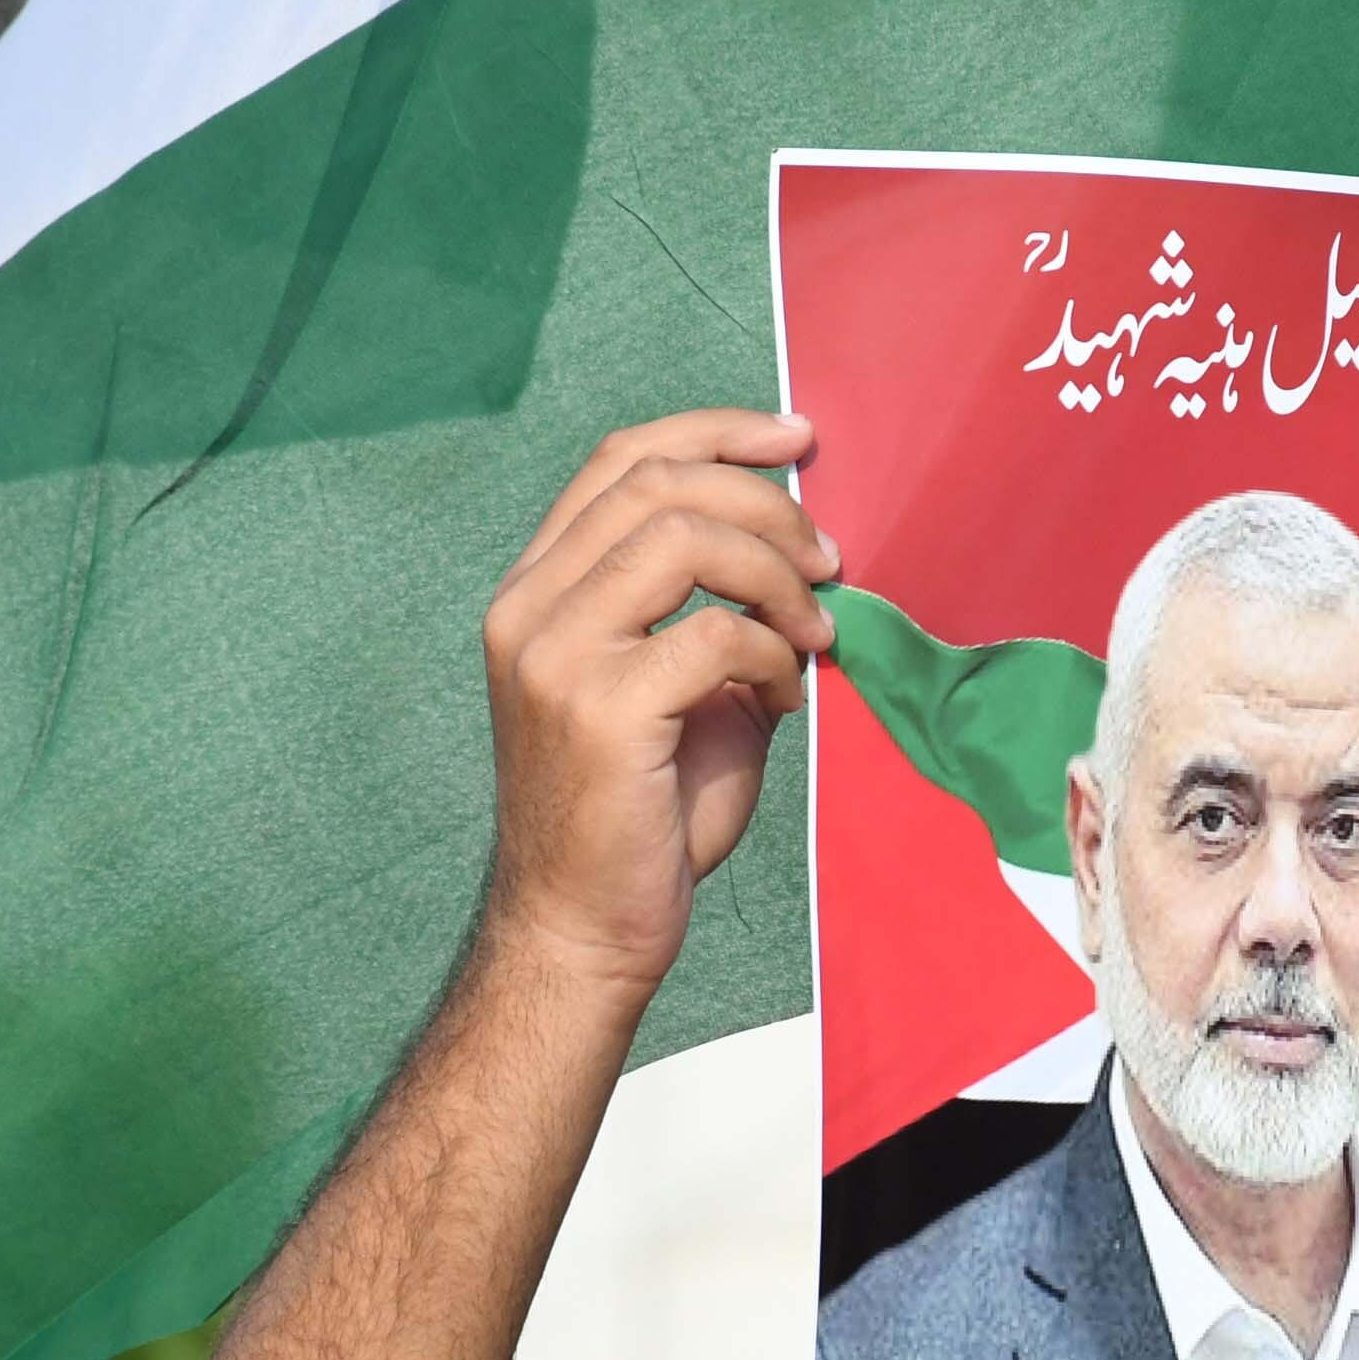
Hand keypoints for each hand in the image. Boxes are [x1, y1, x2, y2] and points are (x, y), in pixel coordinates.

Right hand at [476, 410, 836, 998]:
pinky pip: (714, 634)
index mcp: (538, 590)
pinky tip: (788, 698)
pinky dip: (773, 653)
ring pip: (683, 536)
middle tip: (830, 557)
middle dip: (766, 505)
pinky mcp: (599, 709)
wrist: (587, 927)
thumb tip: (804, 549)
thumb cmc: (645, 816)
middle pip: (657, 483)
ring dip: (776, 571)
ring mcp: (553, 655)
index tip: (796, 440)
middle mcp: (528, 608)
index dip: (715, 432)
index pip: (620, 461)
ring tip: (818, 626)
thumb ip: (717, 609)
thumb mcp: (683, 687)